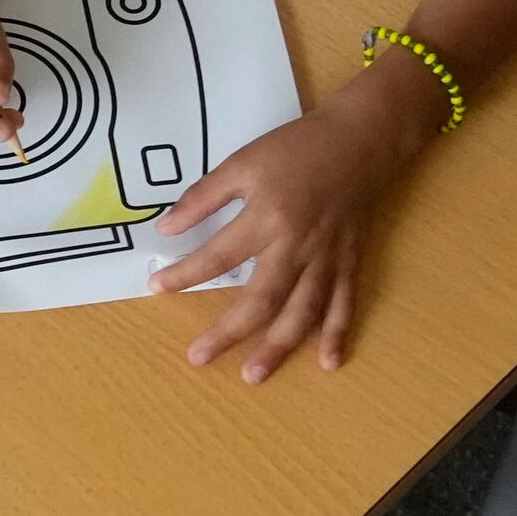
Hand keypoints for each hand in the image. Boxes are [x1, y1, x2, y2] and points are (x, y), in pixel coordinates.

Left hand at [150, 83, 433, 383]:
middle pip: (262, 299)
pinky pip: (343, 303)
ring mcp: (326, 258)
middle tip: (198, 358)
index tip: (156, 289)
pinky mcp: (348, 262)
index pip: (218, 256)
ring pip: (302, 312)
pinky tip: (327, 363)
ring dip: (278, 347)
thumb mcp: (242, 162)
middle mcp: (298, 246)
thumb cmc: (296, 148)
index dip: (185, 275)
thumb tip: (166, 228)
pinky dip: (337, 334)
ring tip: (253, 376)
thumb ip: (204, 197)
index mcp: (268, 218)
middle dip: (229, 332)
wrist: (360, 140)